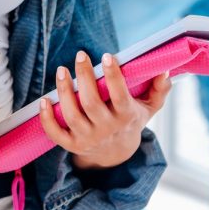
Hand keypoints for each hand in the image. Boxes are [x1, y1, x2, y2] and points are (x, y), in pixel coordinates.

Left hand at [39, 51, 171, 170]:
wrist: (116, 154)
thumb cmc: (130, 120)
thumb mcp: (148, 108)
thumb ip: (158, 90)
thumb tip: (165, 71)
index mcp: (126, 117)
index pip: (120, 96)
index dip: (113, 76)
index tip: (107, 56)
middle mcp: (106, 129)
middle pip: (91, 103)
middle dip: (84, 77)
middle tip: (80, 55)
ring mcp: (88, 138)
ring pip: (72, 115)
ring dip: (64, 92)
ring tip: (61, 70)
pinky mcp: (72, 145)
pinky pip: (56, 134)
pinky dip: (47, 118)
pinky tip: (44, 99)